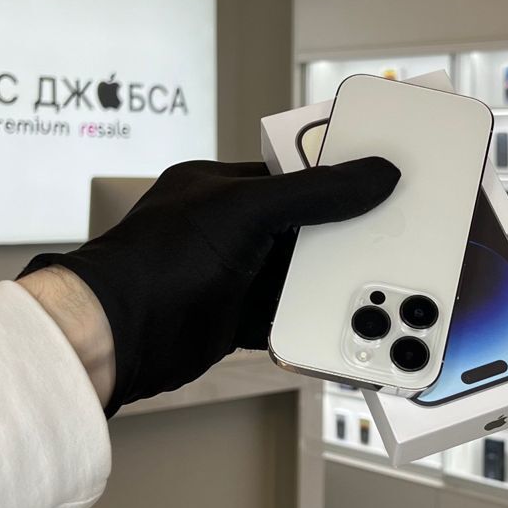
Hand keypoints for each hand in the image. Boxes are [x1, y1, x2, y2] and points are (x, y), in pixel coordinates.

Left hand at [19, 158, 399, 415]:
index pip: (294, 170)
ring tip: (373, 285)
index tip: (380, 181)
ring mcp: (231, 275)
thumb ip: (315, 192)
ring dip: (330, 283)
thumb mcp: (246, 210)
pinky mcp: (233, 318)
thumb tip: (372, 173)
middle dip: (342, 236)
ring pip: (297, 275)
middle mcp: (227, 227)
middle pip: (304, 226)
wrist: (118, 337)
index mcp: (222, 185)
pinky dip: (313, 321)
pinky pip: (286, 316)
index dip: (338, 176)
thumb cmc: (157, 262)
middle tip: (390, 238)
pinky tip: (340, 321)